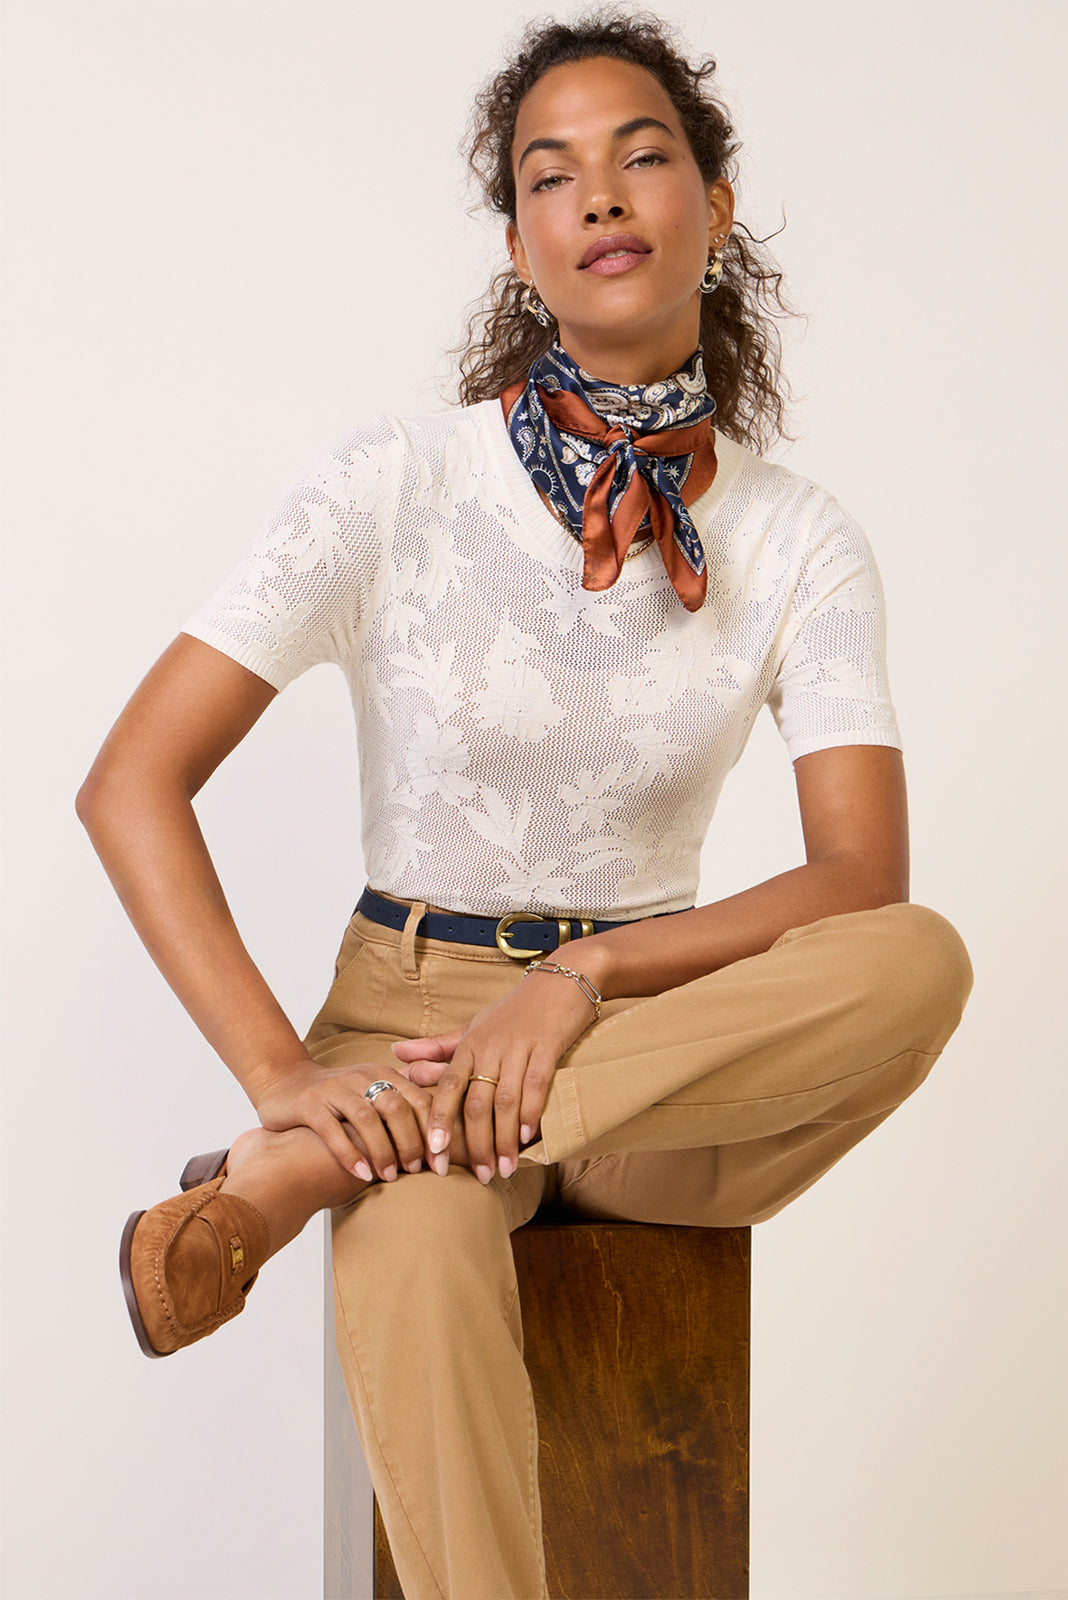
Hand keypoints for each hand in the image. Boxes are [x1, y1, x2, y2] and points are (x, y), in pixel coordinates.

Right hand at [254, 1058, 430, 1181]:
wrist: (286, 1085)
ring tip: (390, 1176)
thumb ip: (401, 1112)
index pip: (419, 1100)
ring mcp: (334, 1089)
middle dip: (412, 1143)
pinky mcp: (310, 1103)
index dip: (435, 1132)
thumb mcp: (373, 1098)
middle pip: (397, 1108)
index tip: (443, 1163)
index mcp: (384, 1074)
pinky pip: (332, 1130)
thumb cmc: (339, 1101)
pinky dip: (350, 1153)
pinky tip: (361, 1174)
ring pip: (367, 1119)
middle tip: (416, 1171)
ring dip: (383, 1150)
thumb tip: (439, 1147)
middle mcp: (362, 1077)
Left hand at [391, 967, 597, 1182]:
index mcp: (469, 1045)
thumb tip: (397, 1054)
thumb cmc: (514, 1010)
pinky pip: (536, 1084)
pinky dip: (531, 1113)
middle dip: (475, 1144)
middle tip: (479, 1176)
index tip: (434, 1156)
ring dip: (504, 1139)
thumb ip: (438, 1048)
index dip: (439, 1123)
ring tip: (504, 1169)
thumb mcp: (475, 1026)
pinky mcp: (548, 1046)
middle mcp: (489, 1047)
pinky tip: (529, 1137)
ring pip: (505, 1100)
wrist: (561, 980)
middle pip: (475, 1103)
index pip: (447, 1089)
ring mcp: (519, 1047)